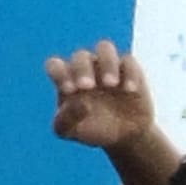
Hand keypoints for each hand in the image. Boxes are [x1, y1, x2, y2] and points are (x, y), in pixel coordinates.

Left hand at [47, 42, 159, 158]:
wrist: (123, 136)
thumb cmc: (92, 130)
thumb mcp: (70, 132)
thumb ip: (65, 120)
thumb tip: (78, 102)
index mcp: (67, 79)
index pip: (55, 65)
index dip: (59, 73)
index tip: (69, 90)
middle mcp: (86, 68)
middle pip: (80, 56)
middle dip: (82, 69)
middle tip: (87, 87)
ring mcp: (108, 66)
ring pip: (104, 48)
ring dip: (106, 62)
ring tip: (110, 84)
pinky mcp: (130, 69)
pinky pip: (128, 61)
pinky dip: (129, 73)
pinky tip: (130, 90)